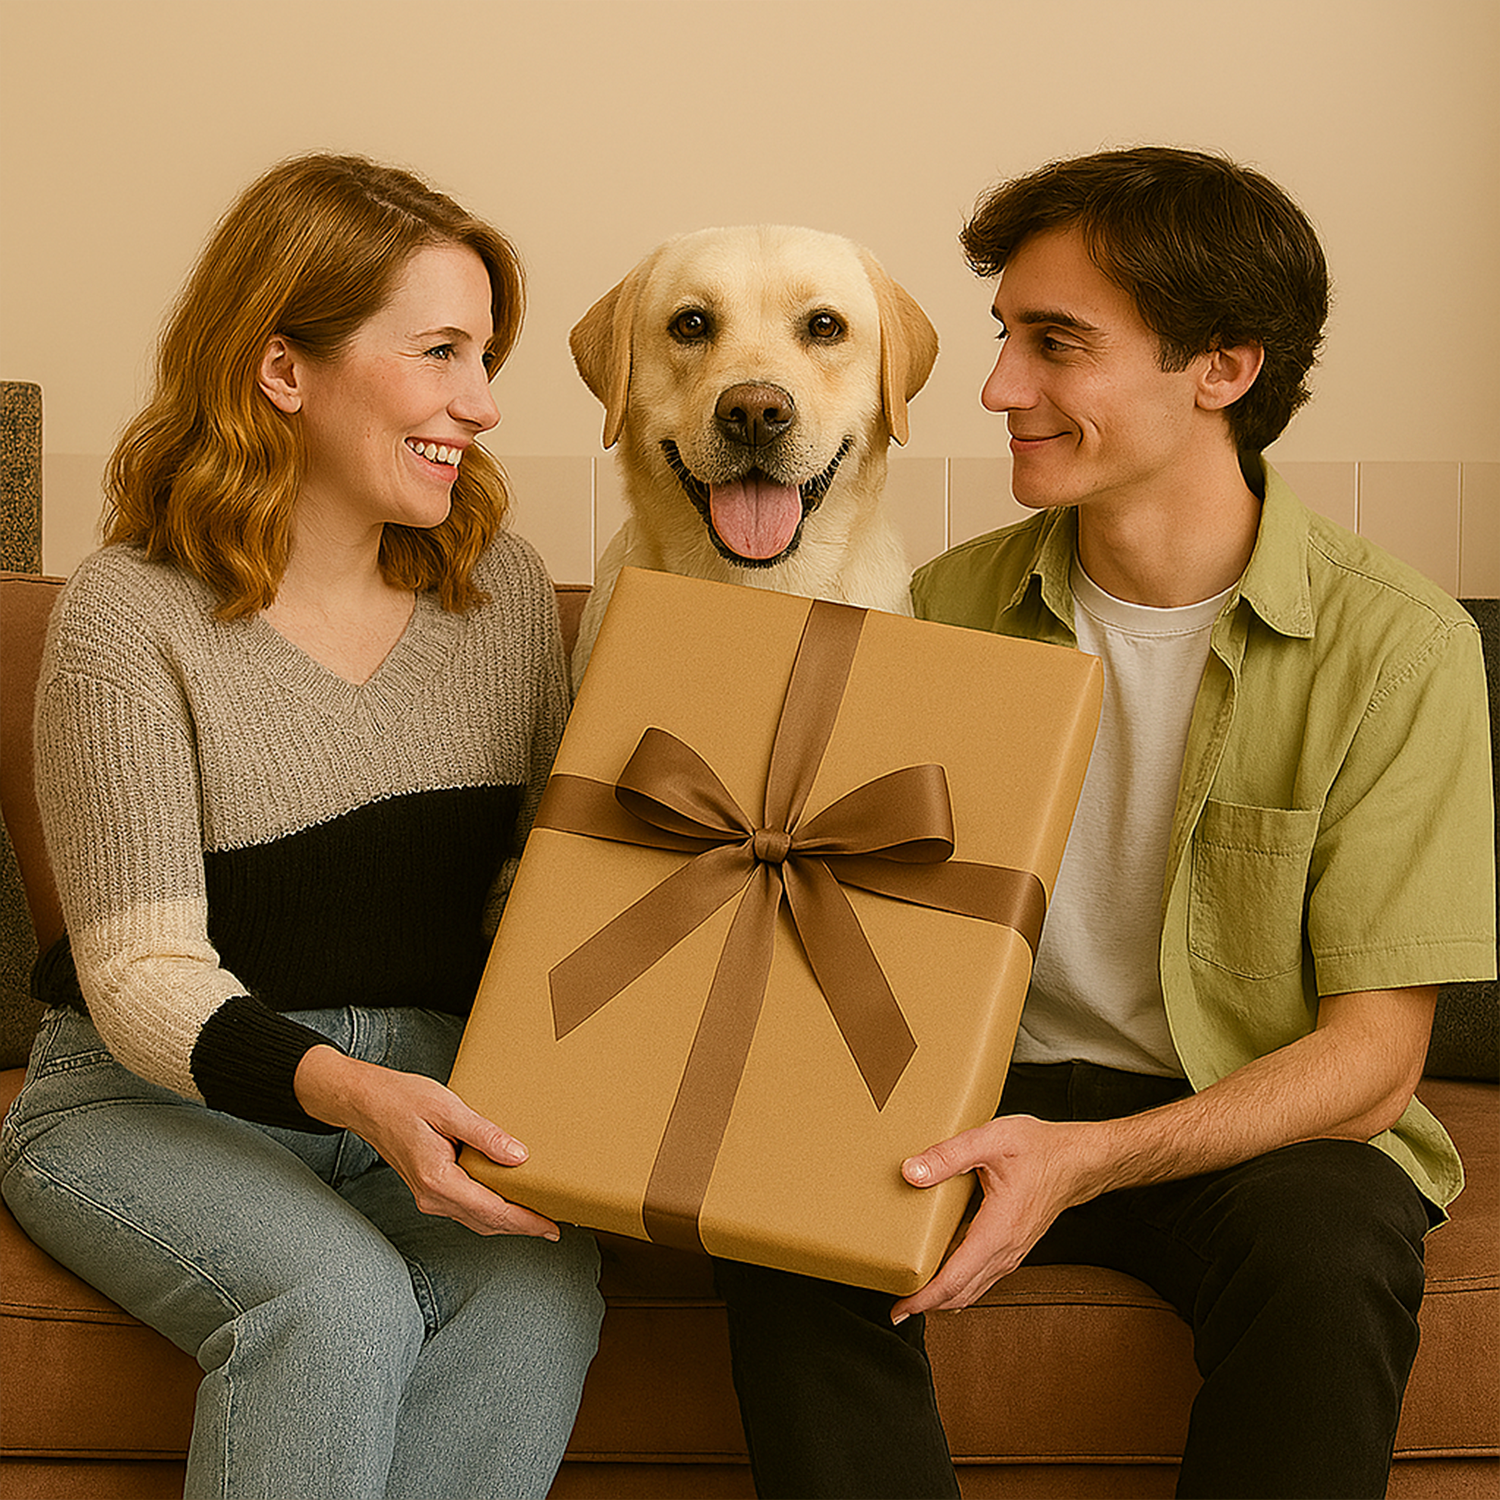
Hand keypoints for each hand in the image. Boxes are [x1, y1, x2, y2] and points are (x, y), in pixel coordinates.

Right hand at [294, 1045, 561, 1238]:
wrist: (365, 1102)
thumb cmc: (403, 1099)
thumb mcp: (448, 1109)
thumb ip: (485, 1135)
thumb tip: (519, 1157)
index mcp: (438, 1180)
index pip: (492, 1211)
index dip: (525, 1222)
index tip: (552, 1227)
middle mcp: (432, 1197)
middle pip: (486, 1222)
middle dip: (521, 1228)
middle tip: (554, 1229)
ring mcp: (428, 1196)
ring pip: (475, 1220)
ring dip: (506, 1222)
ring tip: (536, 1219)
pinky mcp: (428, 1189)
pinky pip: (465, 1209)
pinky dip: (489, 1212)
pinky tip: (505, 1202)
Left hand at [890, 1113, 1090, 1322]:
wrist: (1079, 1160)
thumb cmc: (1040, 1149)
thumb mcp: (989, 1140)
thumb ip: (948, 1155)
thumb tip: (910, 1172)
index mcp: (997, 1231)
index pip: (955, 1279)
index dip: (924, 1298)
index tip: (899, 1308)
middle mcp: (1006, 1251)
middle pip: (961, 1293)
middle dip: (927, 1303)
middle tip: (896, 1305)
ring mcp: (1012, 1252)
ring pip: (973, 1287)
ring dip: (944, 1295)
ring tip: (914, 1290)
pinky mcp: (1014, 1246)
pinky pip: (983, 1274)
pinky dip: (959, 1281)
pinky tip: (944, 1269)